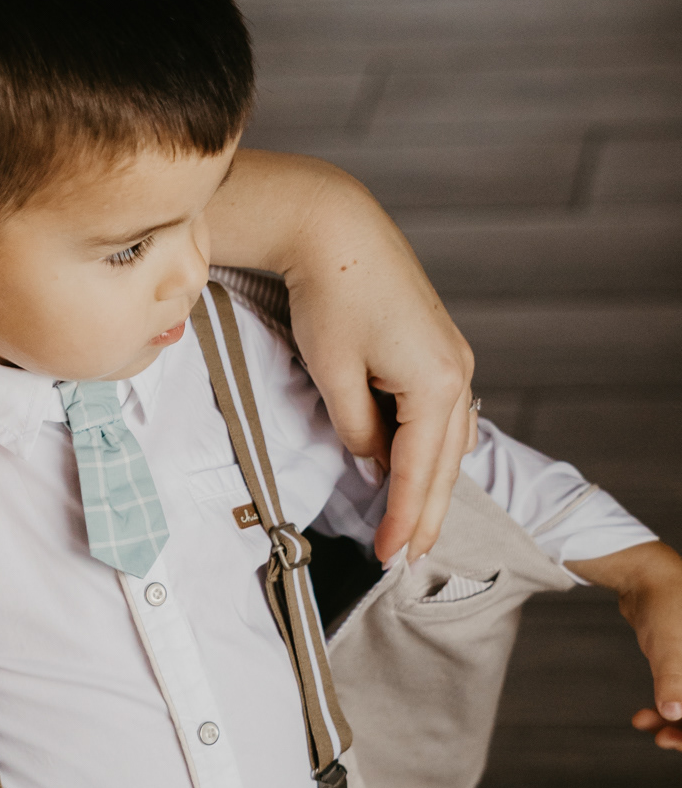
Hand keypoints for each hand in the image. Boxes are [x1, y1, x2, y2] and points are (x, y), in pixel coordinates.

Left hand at [206, 150, 474, 560]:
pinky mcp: (439, 346)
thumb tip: (373, 460)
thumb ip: (357, 430)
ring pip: (450, 440)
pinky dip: (433, 447)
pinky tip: (421, 466)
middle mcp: (457, 373)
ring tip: (418, 526)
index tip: (389, 556)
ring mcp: (454, 358)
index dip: (403, 519)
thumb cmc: (330, 295)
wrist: (336, 228)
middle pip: (445, 464)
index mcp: (436, 385)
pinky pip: (444, 413)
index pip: (418, 472)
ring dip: (433, 484)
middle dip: (427, 514)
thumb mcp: (333, 374)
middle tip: (410, 559)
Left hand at [566, 541, 681, 750]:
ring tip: (650, 729)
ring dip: (675, 722)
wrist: (644, 576)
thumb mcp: (670, 645)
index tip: (679, 740)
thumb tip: (674, 714)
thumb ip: (674, 681)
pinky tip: (643, 718)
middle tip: (665, 740)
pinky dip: (666, 708)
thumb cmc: (665, 602)